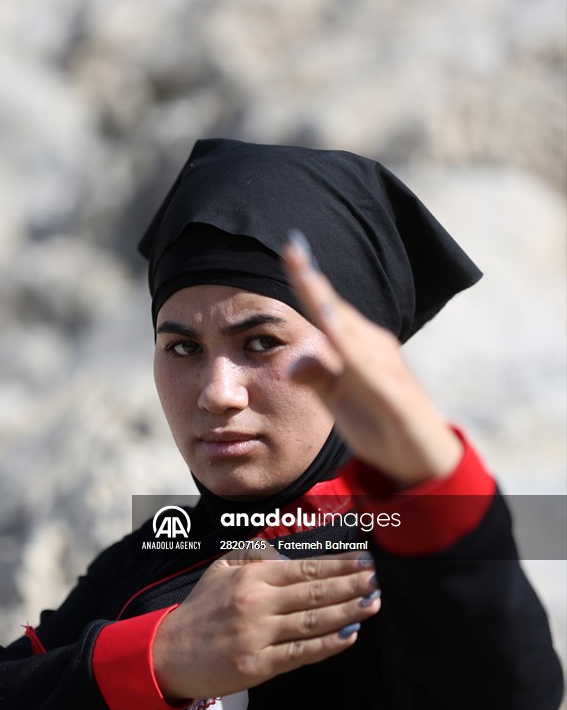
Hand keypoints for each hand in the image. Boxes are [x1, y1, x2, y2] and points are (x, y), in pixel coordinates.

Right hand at [152, 547, 379, 701]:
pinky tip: (350, 635)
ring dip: (349, 611)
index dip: (338, 563)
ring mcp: (258, 635)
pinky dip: (327, 644)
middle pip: (315, 590)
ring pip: (313, 620)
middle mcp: (257, 601)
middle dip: (352, 583)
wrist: (168, 653)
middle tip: (379, 577)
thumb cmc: (200, 610)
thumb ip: (252, 554)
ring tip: (375, 602)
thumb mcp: (220, 569)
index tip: (364, 558)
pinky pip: (300, 653)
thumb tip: (284, 549)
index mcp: (251, 575)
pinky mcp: (257, 665)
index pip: (304, 567)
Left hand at [282, 234, 462, 488]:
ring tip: (307, 278)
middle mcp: (374, 350)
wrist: (422, 460)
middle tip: (291, 248)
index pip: (326, 309)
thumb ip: (318, 378)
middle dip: (314, 281)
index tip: (288, 251)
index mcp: (358, 348)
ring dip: (330, 305)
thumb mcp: (339, 401)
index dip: (307, 281)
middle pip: (337, 310)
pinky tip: (336, 332)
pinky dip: (354, 349)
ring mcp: (387, 370)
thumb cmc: (381, 424)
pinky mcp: (397, 396)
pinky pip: (371, 369)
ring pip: (352, 332)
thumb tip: (293, 363)